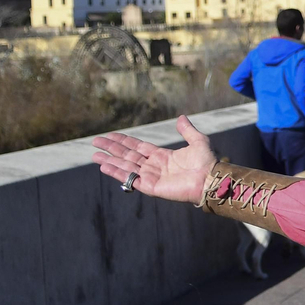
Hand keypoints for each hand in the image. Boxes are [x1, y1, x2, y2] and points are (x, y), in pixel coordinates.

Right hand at [93, 115, 216, 203]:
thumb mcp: (198, 141)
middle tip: (95, 142)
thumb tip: (181, 117)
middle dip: (111, 149)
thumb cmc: (206, 163)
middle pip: (127, 155)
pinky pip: (130, 179)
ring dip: (110, 161)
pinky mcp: (150, 187)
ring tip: (94, 156)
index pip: (137, 147)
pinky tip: (105, 166)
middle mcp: (154, 166)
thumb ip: (187, 130)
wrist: (210, 179)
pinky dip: (117, 172)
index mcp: (162, 156)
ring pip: (125, 166)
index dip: (123, 141)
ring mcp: (151, 177)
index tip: (109, 136)